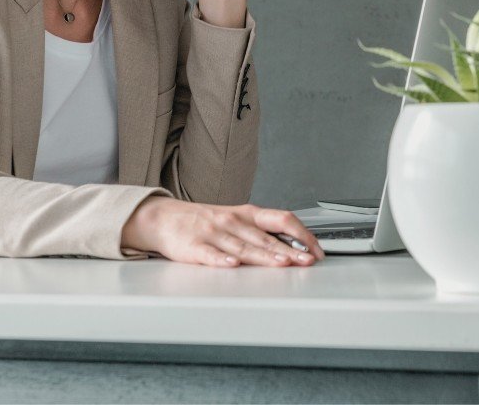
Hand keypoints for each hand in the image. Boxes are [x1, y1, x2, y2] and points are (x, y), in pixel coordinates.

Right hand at [121, 198, 325, 266]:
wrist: (163, 218)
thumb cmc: (204, 221)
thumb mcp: (236, 219)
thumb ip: (261, 232)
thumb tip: (293, 245)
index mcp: (246, 214)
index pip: (280, 219)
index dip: (300, 233)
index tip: (315, 248)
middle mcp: (232, 221)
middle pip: (265, 237)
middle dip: (289, 250)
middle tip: (308, 261)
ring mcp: (213, 233)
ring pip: (243, 246)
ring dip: (264, 255)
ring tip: (282, 263)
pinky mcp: (194, 246)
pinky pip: (210, 254)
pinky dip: (222, 259)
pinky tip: (233, 264)